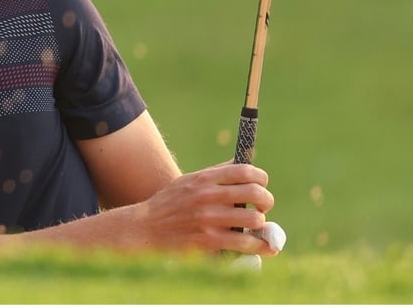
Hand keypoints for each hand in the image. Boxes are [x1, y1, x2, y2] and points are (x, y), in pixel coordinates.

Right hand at [125, 161, 277, 254]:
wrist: (145, 229)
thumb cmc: (169, 205)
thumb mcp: (188, 182)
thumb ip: (214, 175)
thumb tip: (241, 164)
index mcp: (204, 178)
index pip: (245, 171)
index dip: (261, 178)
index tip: (262, 186)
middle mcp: (207, 196)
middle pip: (255, 193)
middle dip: (266, 201)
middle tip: (263, 208)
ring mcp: (208, 219)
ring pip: (254, 219)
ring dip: (261, 224)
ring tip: (257, 227)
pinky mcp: (208, 241)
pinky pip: (244, 243)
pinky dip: (259, 246)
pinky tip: (262, 247)